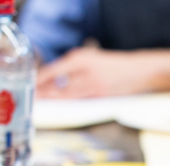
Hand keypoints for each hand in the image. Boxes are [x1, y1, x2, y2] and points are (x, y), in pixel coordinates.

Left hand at [37, 48, 158, 97]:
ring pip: (67, 93)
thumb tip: (56, 79)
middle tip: (32, 96)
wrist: (139, 70)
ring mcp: (93, 83)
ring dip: (54, 98)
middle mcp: (84, 69)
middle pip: (58, 83)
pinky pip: (80, 99)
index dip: (40, 78)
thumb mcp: (93, 59)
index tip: (30, 84)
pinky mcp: (101, 94)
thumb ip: (76, 67)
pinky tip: (62, 104)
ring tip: (43, 101)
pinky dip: (69, 101)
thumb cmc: (114, 65)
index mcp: (80, 57)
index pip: (54, 69)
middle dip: (44, 90)